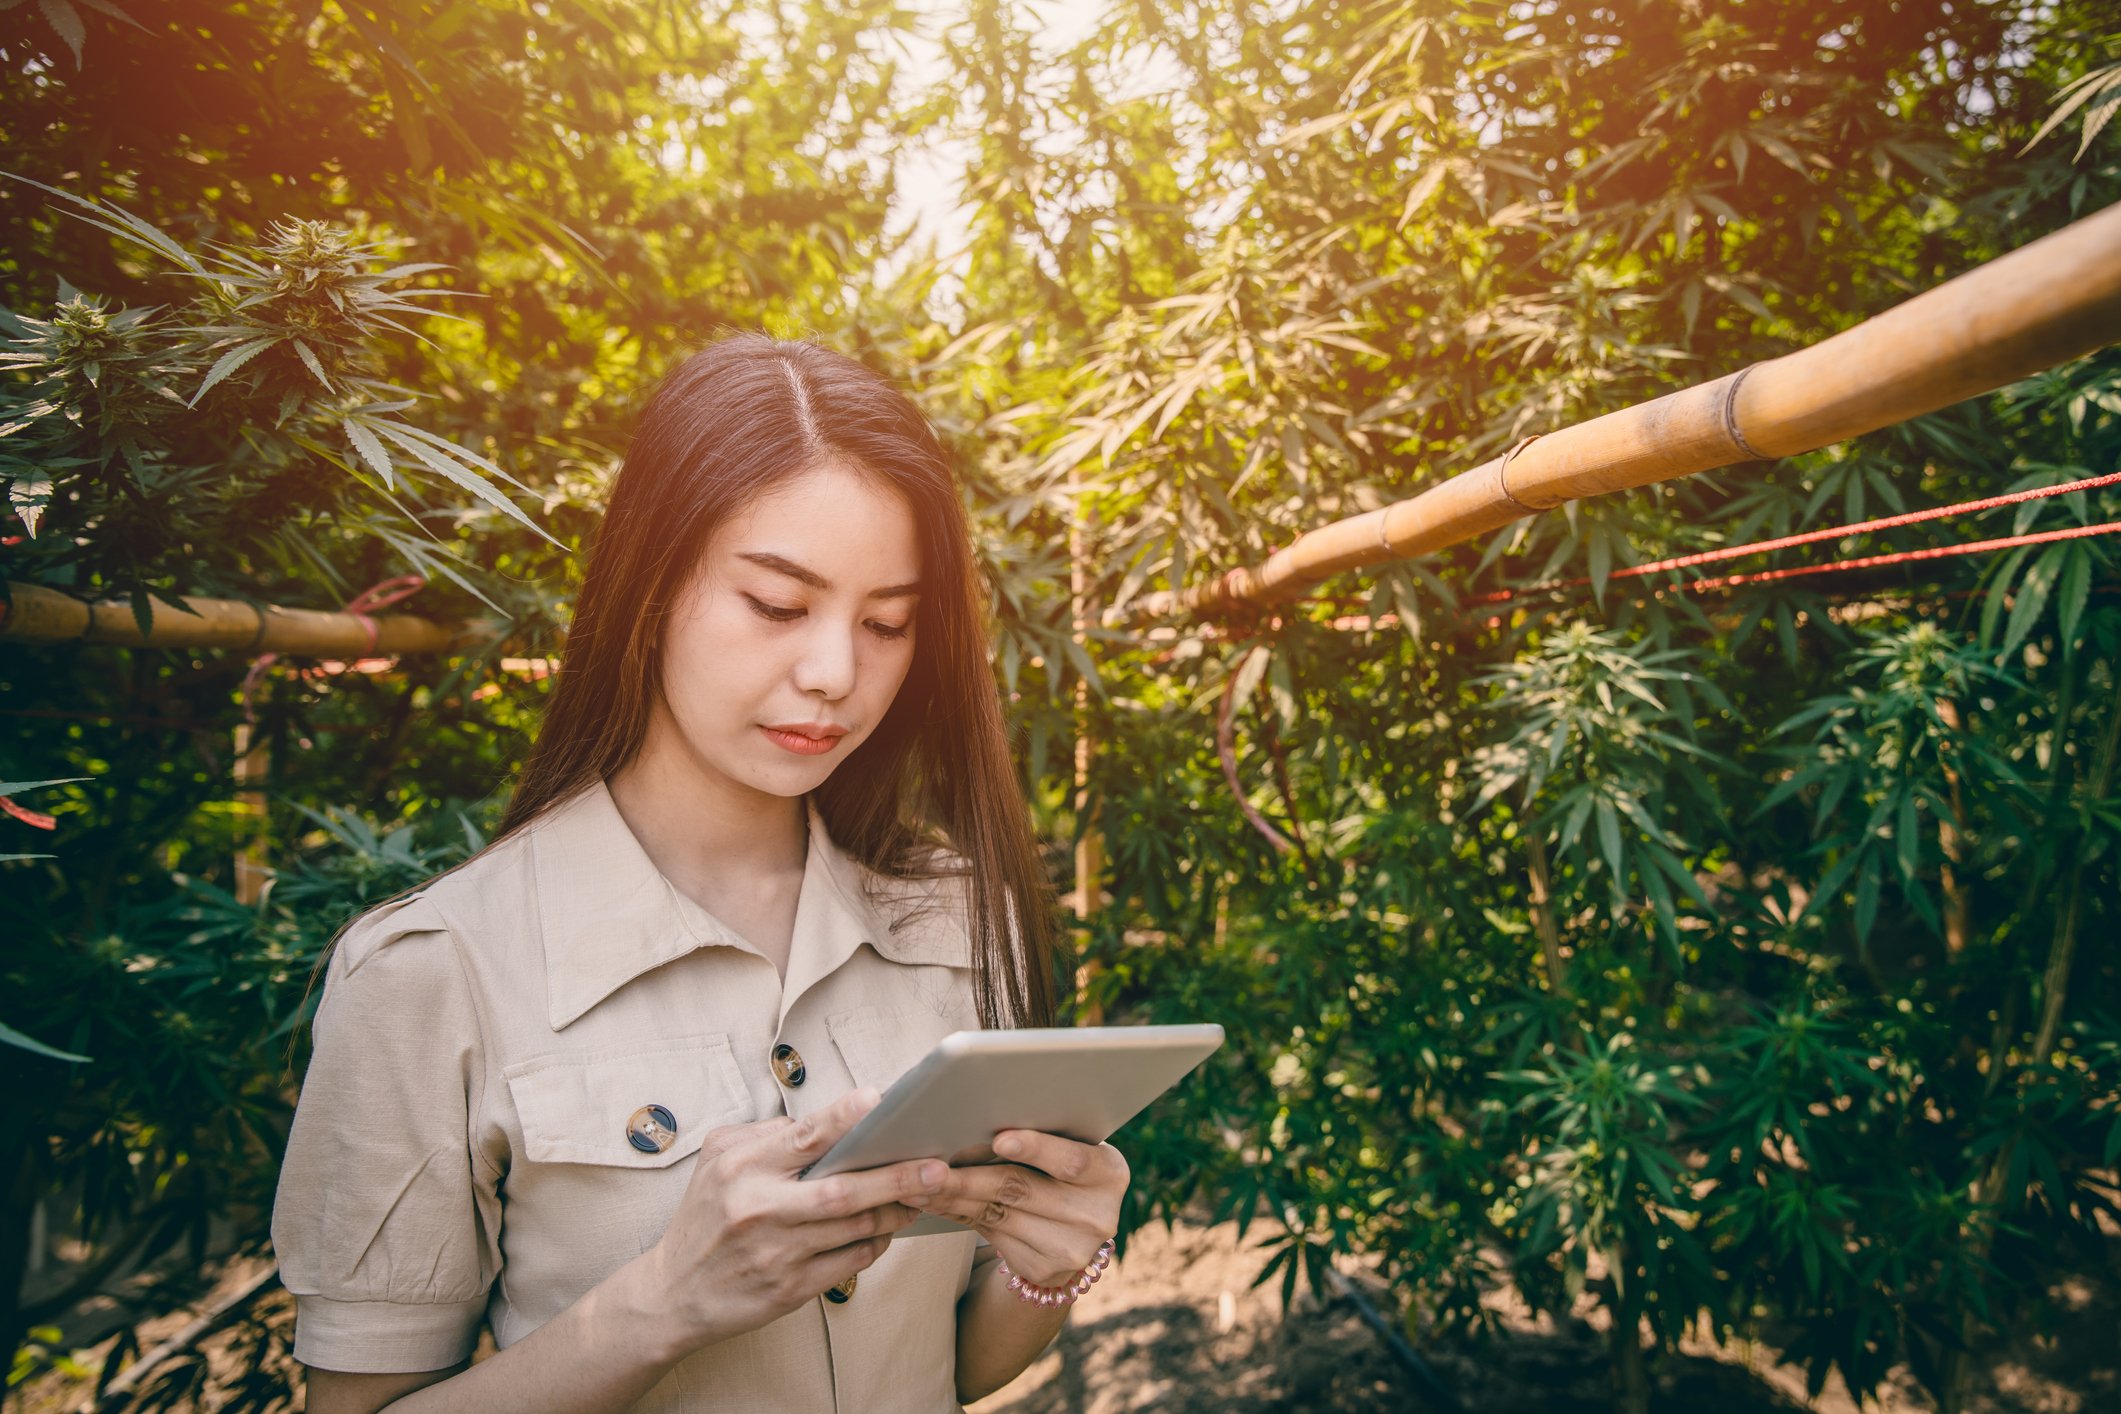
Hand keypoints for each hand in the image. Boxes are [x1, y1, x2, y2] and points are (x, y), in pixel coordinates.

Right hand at [646, 1087, 946, 1347]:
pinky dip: (876, 1244)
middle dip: (896, 1177)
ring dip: (895, 1210)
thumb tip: (827, 1118)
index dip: (845, 1117)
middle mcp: (760, 1208)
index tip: (881, 1101)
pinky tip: (888, 1229)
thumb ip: (766, 1135)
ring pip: (855, 1228)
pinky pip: (850, 1261)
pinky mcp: (789, 1288)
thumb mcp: (717, 1161)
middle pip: (843, 1190)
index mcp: (742, 1167)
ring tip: (923, 1193)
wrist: (672, 1292)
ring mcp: (777, 1252)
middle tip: (937, 1167)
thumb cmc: (704, 1217)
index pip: (804, 1136)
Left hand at [911, 1130, 1128, 1288]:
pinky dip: (956, 1215)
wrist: (1074, 1232)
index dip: (1037, 1148)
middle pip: (1022, 1189)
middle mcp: (1097, 1216)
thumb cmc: (1061, 1169)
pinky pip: (988, 1234)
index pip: (1072, 1160)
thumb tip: (979, 1110)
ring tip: (916, 1181)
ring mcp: (1072, 1250)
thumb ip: (1044, 1133)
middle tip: (927, 1164)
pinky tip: (932, 1202)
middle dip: (969, 1175)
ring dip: (951, 1197)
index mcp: (1110, 1173)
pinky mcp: (1043, 1270)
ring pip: (997, 1214)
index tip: (1000, 1137)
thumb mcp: (1068, 1149)